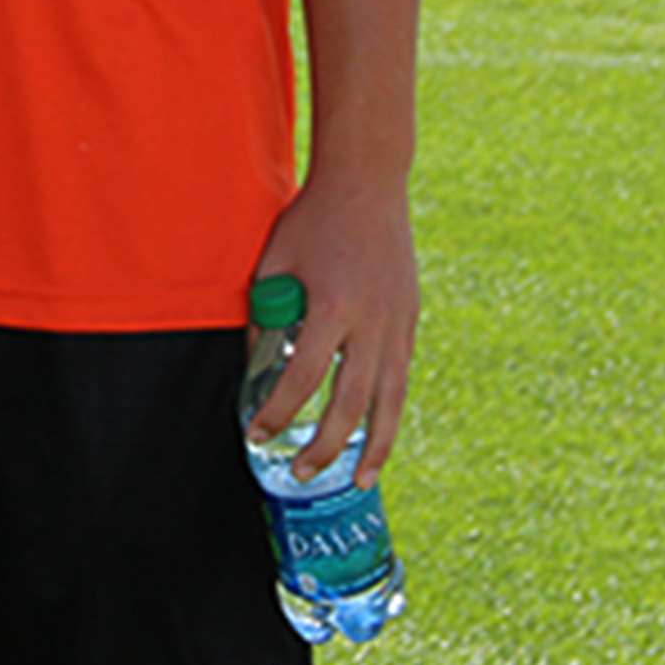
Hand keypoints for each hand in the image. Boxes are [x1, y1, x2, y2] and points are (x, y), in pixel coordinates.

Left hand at [248, 174, 417, 485]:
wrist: (367, 183)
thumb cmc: (313, 219)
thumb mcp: (276, 261)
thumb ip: (265, 314)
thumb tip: (254, 365)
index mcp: (333, 307)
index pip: (301, 378)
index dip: (278, 413)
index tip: (257, 434)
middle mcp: (372, 324)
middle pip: (350, 404)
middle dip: (324, 446)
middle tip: (302, 473)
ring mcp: (398, 325)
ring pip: (389, 402)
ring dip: (374, 447)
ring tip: (358, 480)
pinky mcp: (410, 321)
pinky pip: (401, 378)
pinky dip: (390, 412)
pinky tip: (379, 433)